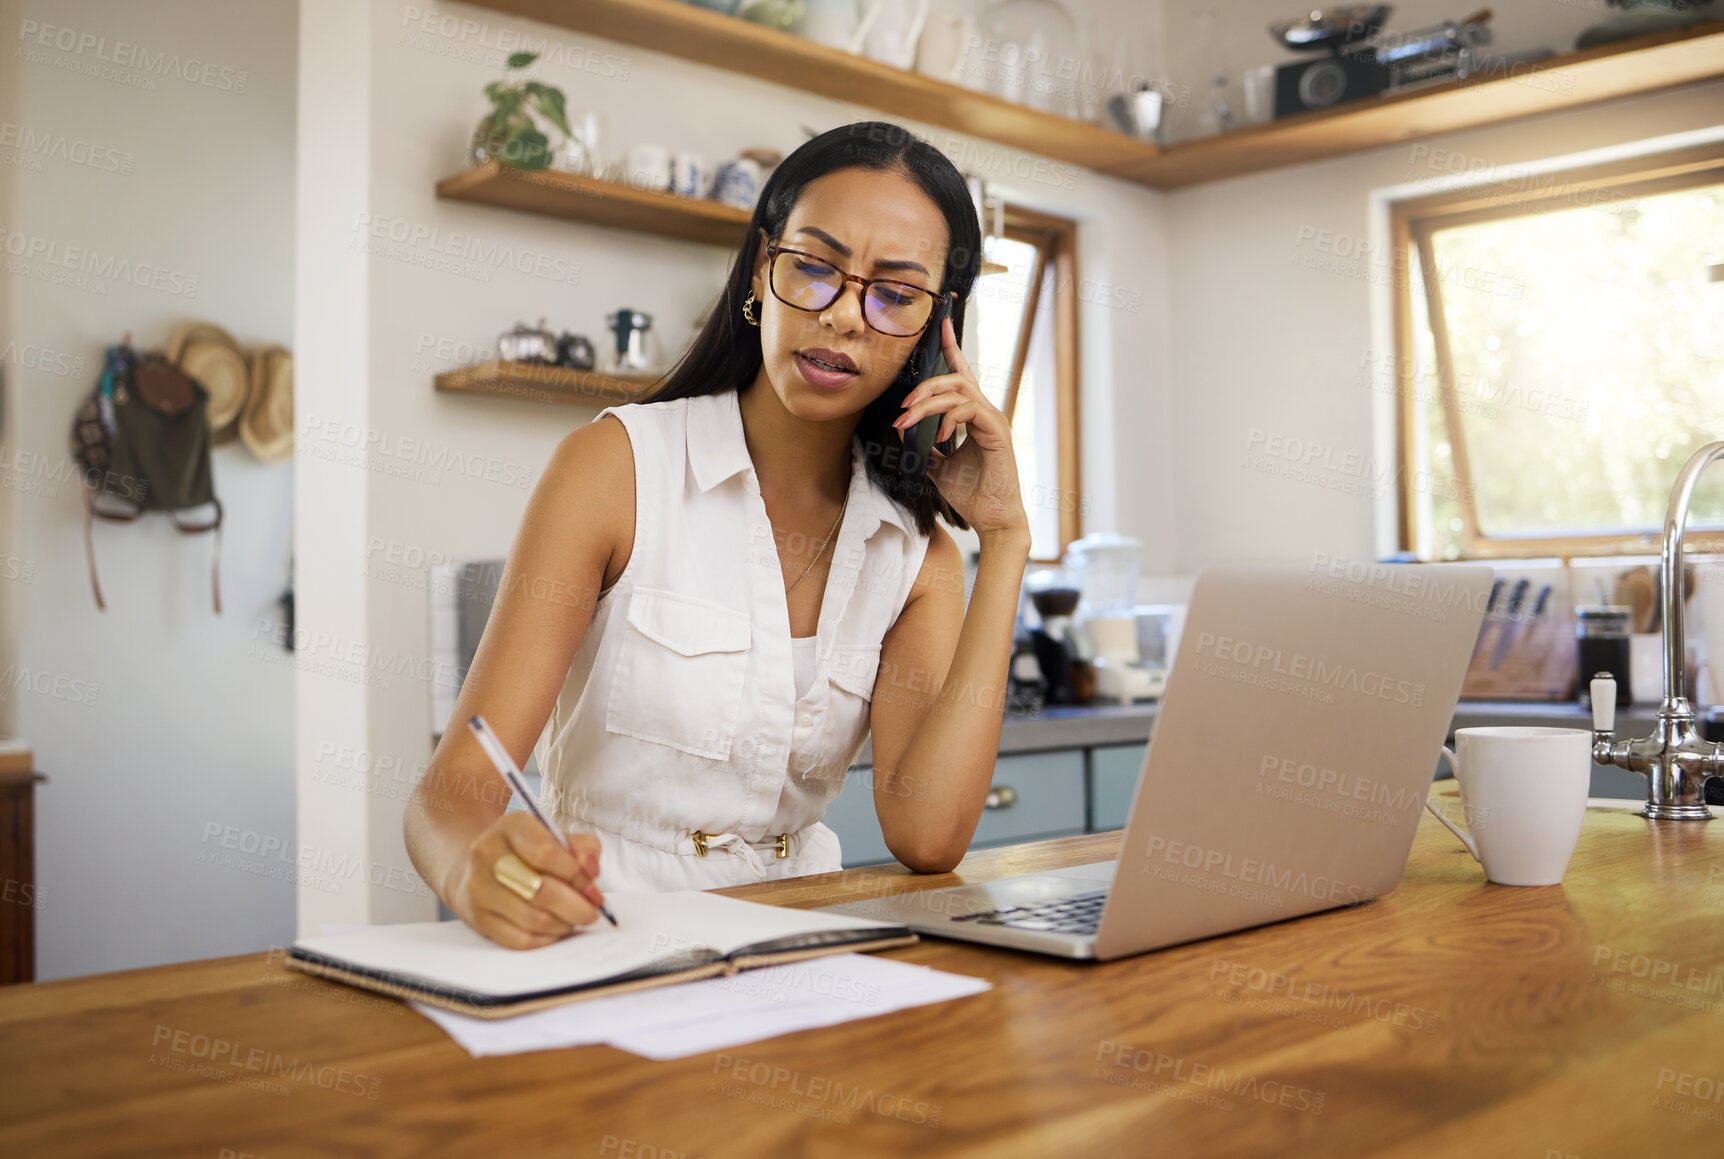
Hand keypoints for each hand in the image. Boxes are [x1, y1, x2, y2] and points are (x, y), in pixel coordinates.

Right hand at [446, 812, 605, 949]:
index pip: (547, 853)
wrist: (478, 867)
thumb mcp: (554, 837)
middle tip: (592, 910)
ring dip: (564, 924)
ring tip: (575, 918)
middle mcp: (488, 855)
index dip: (577, 874)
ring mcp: (479, 888)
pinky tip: (555, 928)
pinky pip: (521, 940)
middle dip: (577, 906)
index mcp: (510, 827)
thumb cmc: (526, 851)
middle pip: (541, 890)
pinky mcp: (478, 918)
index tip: (594, 887)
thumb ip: (581, 848)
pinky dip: (547, 938)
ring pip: (534, 919)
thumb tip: (591, 869)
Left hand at [891, 315, 1030, 540]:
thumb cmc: (971, 494)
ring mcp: (993, 420)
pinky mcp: (997, 432)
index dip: (952, 347)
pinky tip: (937, 437)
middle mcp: (986, 412)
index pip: (962, 374)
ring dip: (928, 403)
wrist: (992, 519)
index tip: (941, 324)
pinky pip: (970, 410)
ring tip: (907, 421)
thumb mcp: (938, 467)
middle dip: (924, 386)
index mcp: (974, 415)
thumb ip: (926, 448)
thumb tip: (906, 438)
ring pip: (959, 390)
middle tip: (902, 407)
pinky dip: (948, 418)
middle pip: (955, 378)